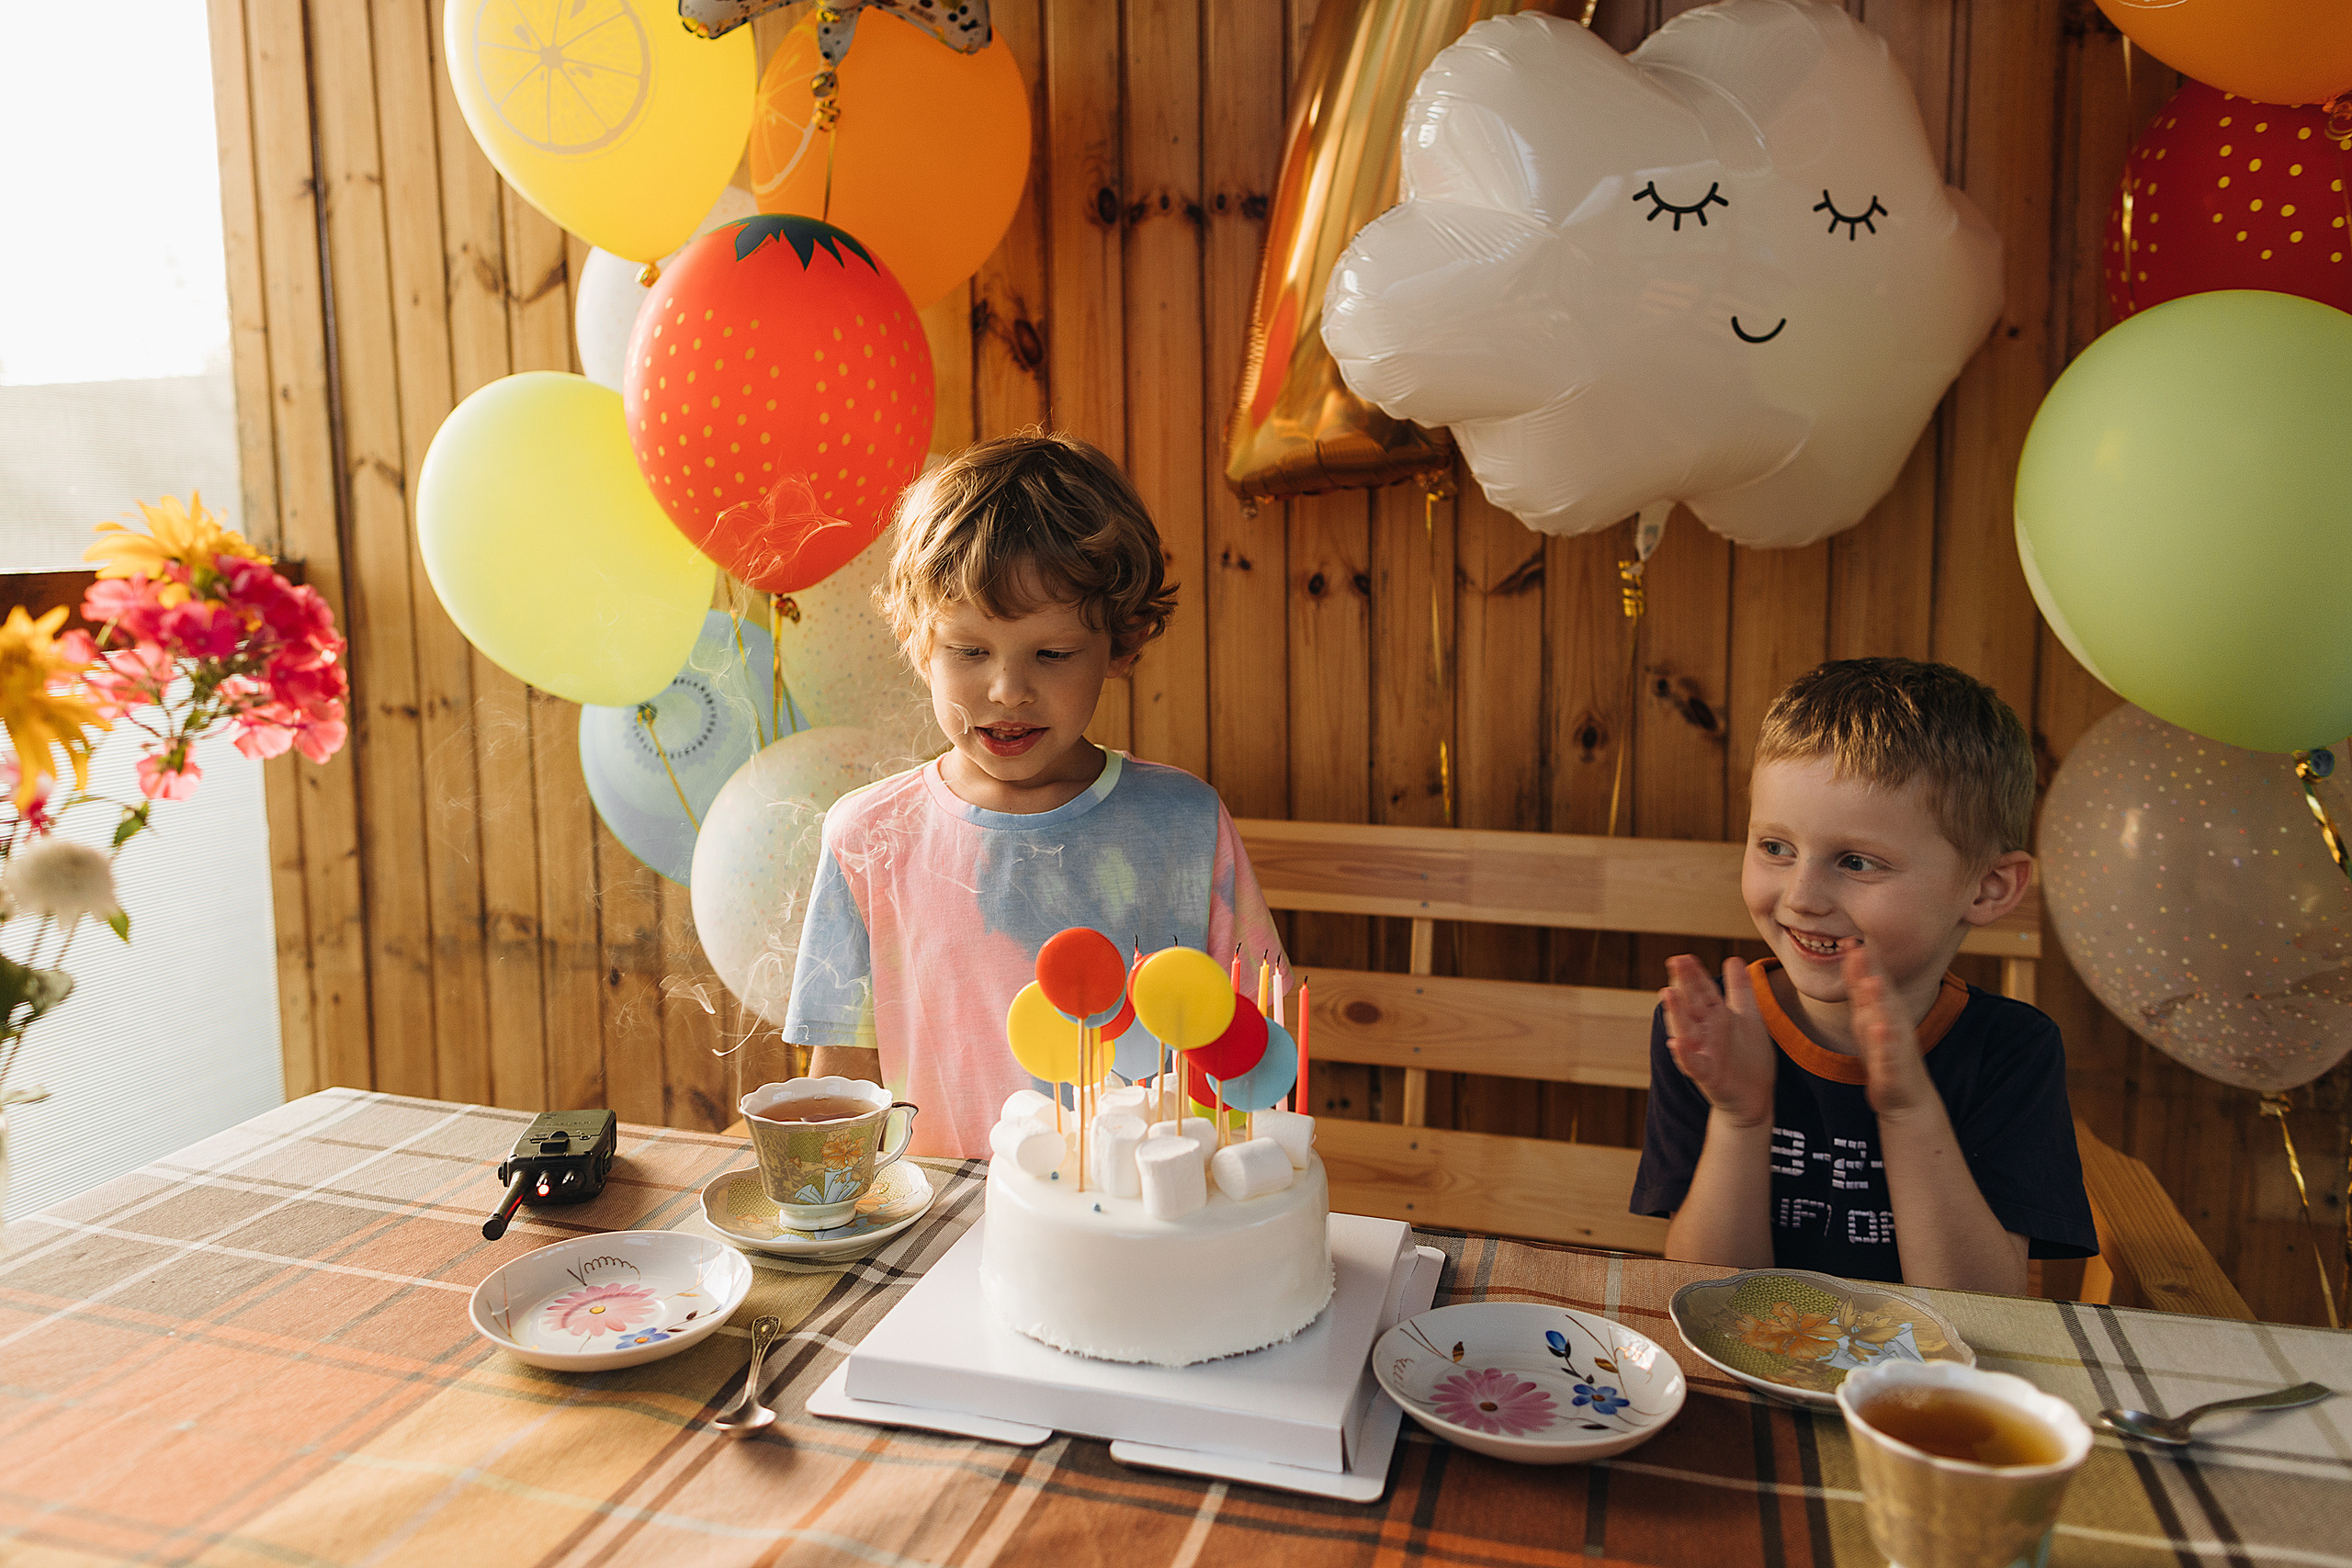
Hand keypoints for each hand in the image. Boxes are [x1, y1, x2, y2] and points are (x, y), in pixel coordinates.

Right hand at [1660, 953, 1776, 1128]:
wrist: (1755, 1097)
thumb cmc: (1748, 1057)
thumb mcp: (1748, 1018)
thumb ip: (1740, 990)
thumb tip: (1732, 959)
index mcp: (1715, 1017)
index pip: (1702, 991)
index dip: (1694, 974)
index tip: (1683, 956)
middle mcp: (1705, 1032)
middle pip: (1692, 1004)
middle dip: (1684, 984)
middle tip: (1674, 962)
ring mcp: (1704, 1053)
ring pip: (1686, 1030)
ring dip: (1676, 1013)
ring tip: (1667, 993)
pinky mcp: (1708, 1075)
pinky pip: (1694, 1064)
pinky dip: (1684, 1055)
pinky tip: (1676, 1043)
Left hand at [1843, 944, 1935, 1118]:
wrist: (1904, 1095)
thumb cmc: (1884, 1051)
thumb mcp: (1869, 1018)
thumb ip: (1862, 991)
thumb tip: (1852, 959)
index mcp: (1883, 1011)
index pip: (1871, 982)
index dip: (1860, 961)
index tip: (1848, 938)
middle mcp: (1891, 1022)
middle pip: (1880, 994)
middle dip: (1870, 971)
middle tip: (1859, 948)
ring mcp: (1894, 1044)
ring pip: (1886, 1019)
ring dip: (1880, 1002)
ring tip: (1872, 983)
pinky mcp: (1893, 1068)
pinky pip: (1888, 1054)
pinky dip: (1884, 1043)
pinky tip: (1880, 1031)